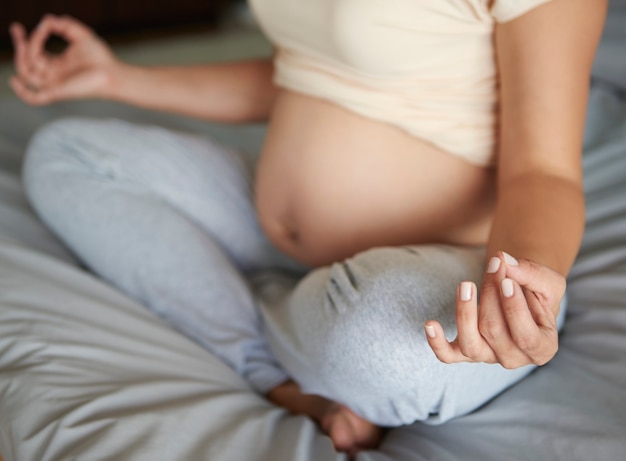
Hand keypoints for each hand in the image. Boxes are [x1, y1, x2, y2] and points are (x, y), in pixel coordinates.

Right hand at [9, 14, 117, 104]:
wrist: (113, 73)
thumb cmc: (101, 58)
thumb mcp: (81, 35)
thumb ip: (65, 25)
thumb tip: (49, 19)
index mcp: (57, 64)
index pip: (34, 53)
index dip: (29, 38)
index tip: (44, 23)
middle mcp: (53, 75)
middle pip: (26, 63)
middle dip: (20, 46)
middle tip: (17, 29)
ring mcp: (55, 85)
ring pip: (27, 75)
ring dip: (22, 58)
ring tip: (25, 42)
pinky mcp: (58, 93)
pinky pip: (35, 98)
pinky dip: (23, 93)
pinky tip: (14, 81)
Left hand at [425, 251, 565, 368]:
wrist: (520, 294)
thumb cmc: (537, 290)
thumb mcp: (546, 281)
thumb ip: (531, 273)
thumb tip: (505, 262)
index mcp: (542, 348)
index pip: (526, 335)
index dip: (514, 308)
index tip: (506, 280)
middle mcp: (514, 358)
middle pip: (494, 331)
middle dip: (491, 295)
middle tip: (493, 265)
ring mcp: (487, 357)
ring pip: (471, 342)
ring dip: (465, 312)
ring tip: (465, 285)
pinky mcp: (465, 352)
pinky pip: (448, 355)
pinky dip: (437, 342)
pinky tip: (430, 324)